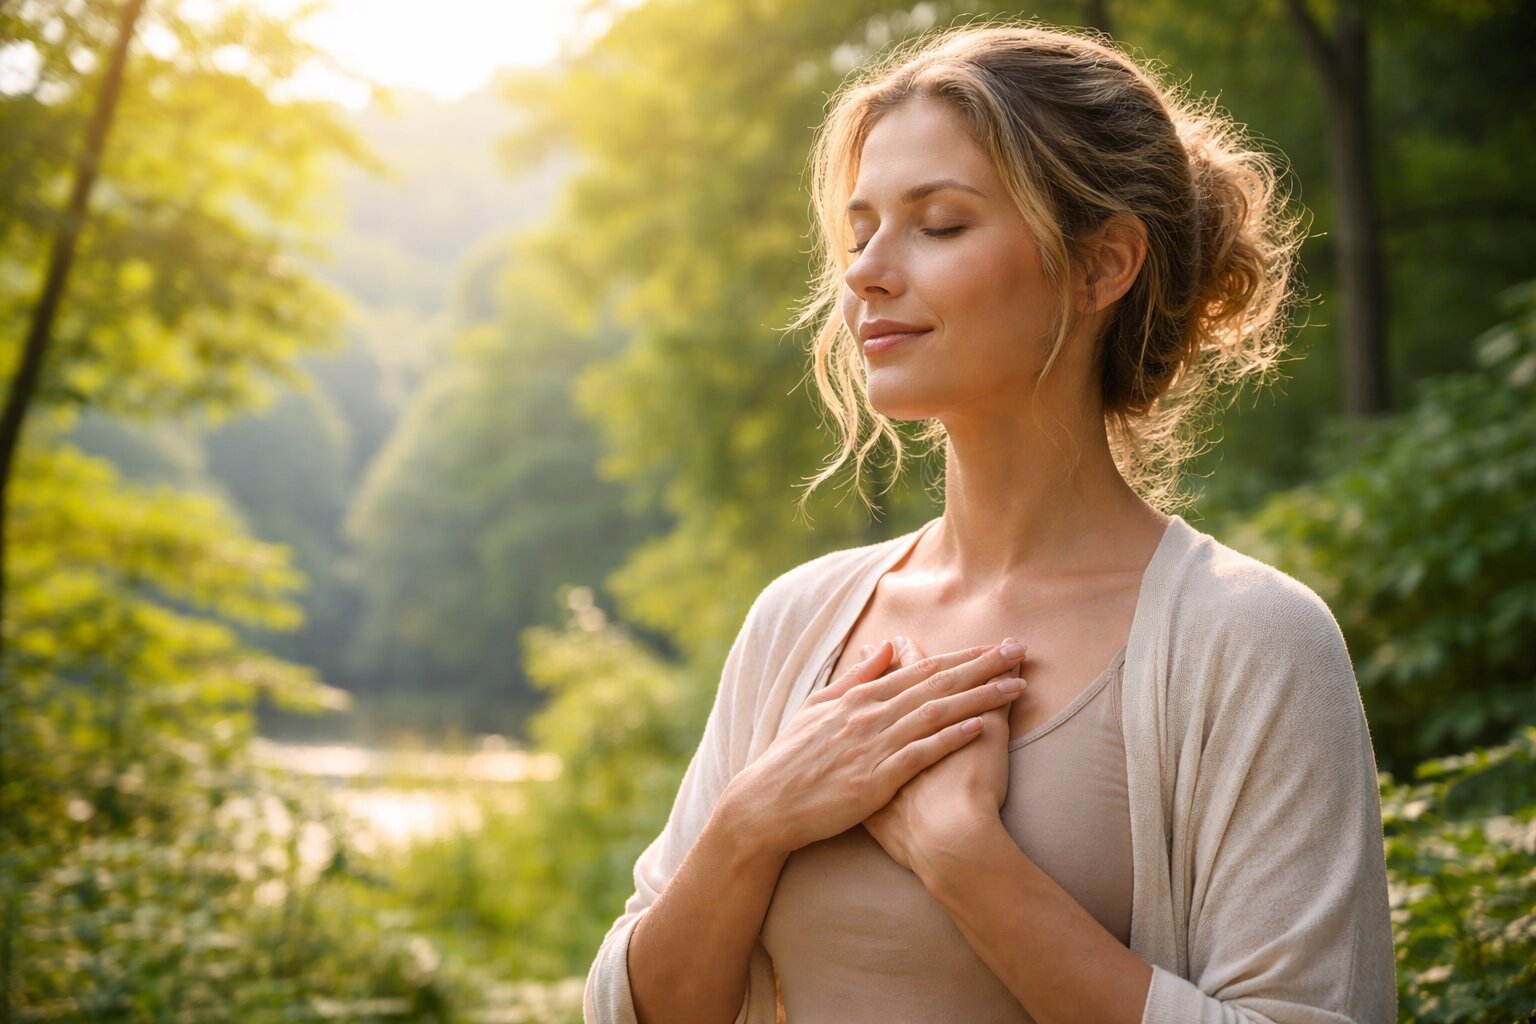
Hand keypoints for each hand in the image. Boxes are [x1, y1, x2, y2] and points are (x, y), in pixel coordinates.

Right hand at [721, 639, 1028, 856]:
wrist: (765, 804)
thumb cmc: (790, 759)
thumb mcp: (818, 708)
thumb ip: (855, 678)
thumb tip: (885, 648)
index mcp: (859, 697)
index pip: (920, 668)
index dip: (961, 656)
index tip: (994, 646)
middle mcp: (870, 714)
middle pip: (936, 683)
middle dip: (981, 666)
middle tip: (1019, 651)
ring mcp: (873, 745)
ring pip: (936, 713)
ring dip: (979, 697)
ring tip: (1015, 686)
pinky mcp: (875, 778)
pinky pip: (921, 753)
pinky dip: (952, 738)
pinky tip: (982, 728)